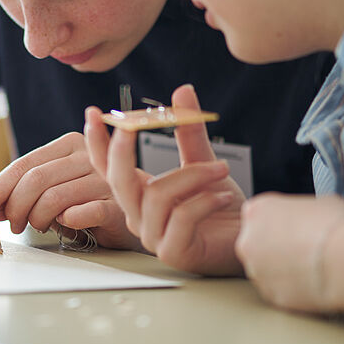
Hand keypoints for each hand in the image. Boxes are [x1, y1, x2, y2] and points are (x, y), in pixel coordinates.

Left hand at [0, 132, 140, 249]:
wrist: (140, 215)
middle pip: (35, 180)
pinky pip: (82, 213)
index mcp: (69, 145)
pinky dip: (67, 223)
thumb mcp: (49, 194)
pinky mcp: (119, 203)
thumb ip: (16, 197)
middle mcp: (89, 155)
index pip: (22, 165)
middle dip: (14, 208)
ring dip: (37, 219)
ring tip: (41, 226)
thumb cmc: (91, 203)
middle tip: (14, 225)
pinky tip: (68, 225)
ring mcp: (106, 178)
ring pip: (53, 198)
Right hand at [85, 84, 245, 274]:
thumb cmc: (222, 207)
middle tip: (133, 126)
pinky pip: (182, 218)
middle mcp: (139, 216)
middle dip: (122, 150)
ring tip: (222, 169)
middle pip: (118, 181)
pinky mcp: (175, 252)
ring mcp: (154, 237)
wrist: (249, 238)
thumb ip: (189, 132)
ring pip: (157, 195)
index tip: (94, 112)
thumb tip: (182, 90)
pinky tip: (225, 197)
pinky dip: (205, 201)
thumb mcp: (203, 162)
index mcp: (140, 195)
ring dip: (193, 175)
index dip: (97, 143)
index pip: (108, 168)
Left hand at [236, 193, 343, 312]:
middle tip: (303, 247)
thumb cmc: (334, 225)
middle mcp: (248, 240)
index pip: (258, 214)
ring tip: (312, 266)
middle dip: (276, 246)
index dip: (279, 221)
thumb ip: (300, 210)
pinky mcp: (270, 295)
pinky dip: (293, 288)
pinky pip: (279, 290)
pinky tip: (313, 281)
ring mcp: (256, 270)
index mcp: (256, 210)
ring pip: (266, 269)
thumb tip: (308, 218)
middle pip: (257, 243)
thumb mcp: (317, 202)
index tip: (295, 226)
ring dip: (282, 269)